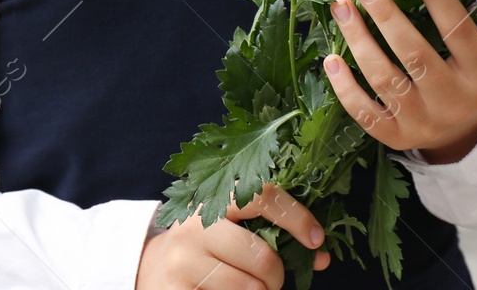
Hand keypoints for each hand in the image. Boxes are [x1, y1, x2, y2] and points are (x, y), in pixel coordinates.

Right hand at [134, 182, 329, 289]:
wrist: (155, 267)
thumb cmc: (209, 244)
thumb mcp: (234, 226)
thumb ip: (274, 232)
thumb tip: (321, 256)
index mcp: (215, 199)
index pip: (262, 196)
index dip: (296, 217)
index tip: (316, 240)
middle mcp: (196, 226)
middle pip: (261, 256)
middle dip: (277, 274)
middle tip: (273, 279)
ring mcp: (184, 262)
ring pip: (249, 287)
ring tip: (251, 286)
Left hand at [323, 0, 476, 163]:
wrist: (468, 139)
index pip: (458, 30)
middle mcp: (451, 100)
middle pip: (414, 55)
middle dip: (386, 16)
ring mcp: (420, 122)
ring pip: (384, 80)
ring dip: (358, 41)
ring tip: (341, 6)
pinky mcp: (394, 137)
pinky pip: (364, 113)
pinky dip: (345, 88)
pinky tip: (331, 58)